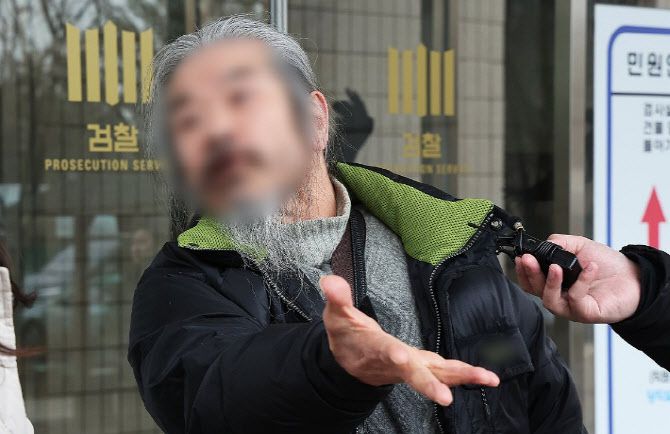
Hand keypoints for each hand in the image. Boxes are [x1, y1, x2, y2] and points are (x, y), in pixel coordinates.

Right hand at [320, 275, 498, 405]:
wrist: (349, 362)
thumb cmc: (345, 336)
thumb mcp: (337, 315)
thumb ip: (338, 298)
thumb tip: (331, 281)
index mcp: (375, 349)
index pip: (383, 351)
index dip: (392, 355)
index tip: (400, 358)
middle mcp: (395, 362)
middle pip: (413, 373)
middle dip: (429, 384)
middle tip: (445, 398)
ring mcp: (411, 366)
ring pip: (437, 374)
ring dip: (461, 377)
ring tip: (487, 378)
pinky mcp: (421, 366)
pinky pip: (445, 371)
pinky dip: (464, 374)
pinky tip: (485, 377)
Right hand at [515, 234, 641, 323]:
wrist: (632, 276)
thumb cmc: (606, 264)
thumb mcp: (579, 246)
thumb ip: (559, 243)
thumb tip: (542, 245)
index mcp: (554, 282)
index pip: (530, 281)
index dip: (522, 271)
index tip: (522, 257)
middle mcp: (559, 296)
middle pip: (535, 291)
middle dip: (530, 274)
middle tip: (529, 259)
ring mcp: (571, 307)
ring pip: (550, 300)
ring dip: (550, 282)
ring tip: (556, 266)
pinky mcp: (586, 313)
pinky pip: (576, 299)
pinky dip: (581, 282)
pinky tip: (589, 267)